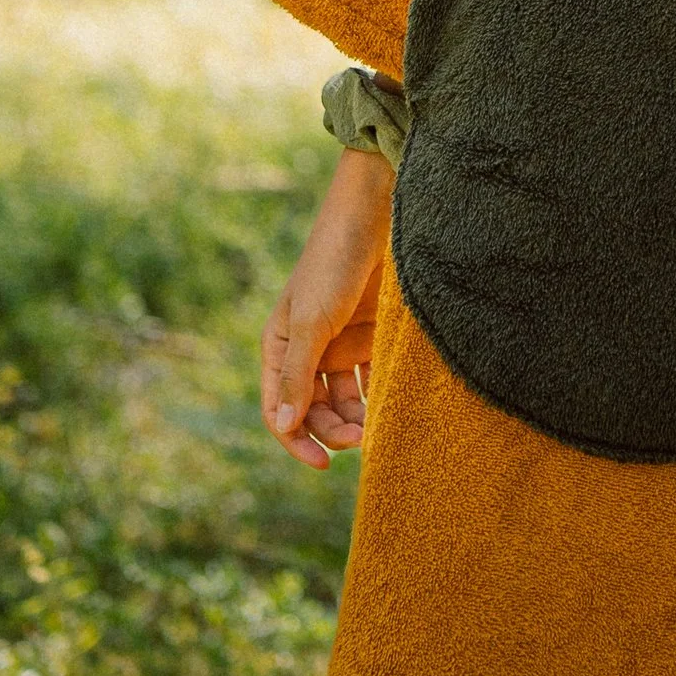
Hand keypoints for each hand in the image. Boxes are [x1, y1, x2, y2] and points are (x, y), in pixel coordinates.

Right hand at [262, 147, 392, 467]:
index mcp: (281, 347)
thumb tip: (284, 427)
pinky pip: (374, 376)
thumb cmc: (335, 261)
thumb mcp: (313, 321)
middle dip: (335, 430)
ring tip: (380, 426)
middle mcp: (309, 350)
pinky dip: (380, 394)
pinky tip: (394, 404)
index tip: (325, 463)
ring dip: (359, 418)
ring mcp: (342, 342)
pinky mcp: (374, 333)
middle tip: (363, 438)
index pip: (281, 410)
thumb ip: (300, 375)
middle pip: (316, 410)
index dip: (298, 439)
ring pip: (347, 398)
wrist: (378, 212)